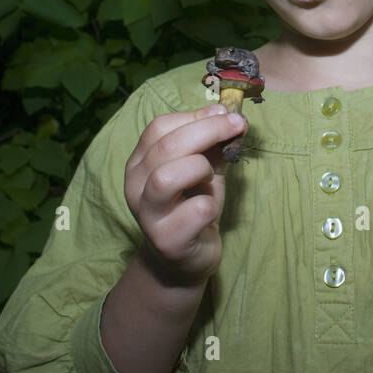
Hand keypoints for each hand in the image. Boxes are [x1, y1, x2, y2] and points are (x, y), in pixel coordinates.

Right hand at [123, 104, 248, 288]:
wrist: (186, 258)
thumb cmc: (193, 206)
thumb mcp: (203, 169)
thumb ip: (212, 144)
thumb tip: (232, 117)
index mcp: (140, 162)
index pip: (159, 127)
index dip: (195, 116)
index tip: (225, 113)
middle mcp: (135, 185)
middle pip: (165, 147)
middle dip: (207, 131)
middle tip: (237, 127)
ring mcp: (147, 214)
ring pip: (166, 178)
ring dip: (199, 168)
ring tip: (211, 176)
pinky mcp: (166, 240)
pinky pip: (194, 211)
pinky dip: (210, 204)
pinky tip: (210, 209)